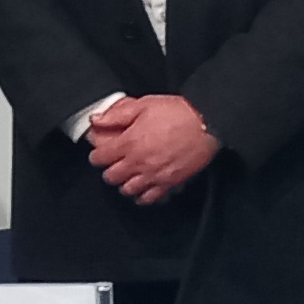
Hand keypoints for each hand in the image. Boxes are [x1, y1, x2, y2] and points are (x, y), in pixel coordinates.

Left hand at [88, 93, 216, 205]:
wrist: (206, 123)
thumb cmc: (177, 112)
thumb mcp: (144, 105)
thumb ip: (117, 114)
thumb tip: (96, 120)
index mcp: (129, 143)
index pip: (101, 158)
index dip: (96, 156)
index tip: (98, 154)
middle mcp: (139, 163)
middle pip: (112, 177)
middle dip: (109, 171)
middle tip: (113, 164)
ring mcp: (154, 175)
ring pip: (128, 190)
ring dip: (124, 183)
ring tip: (128, 176)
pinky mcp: (169, 182)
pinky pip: (149, 197)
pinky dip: (142, 195)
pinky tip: (143, 189)